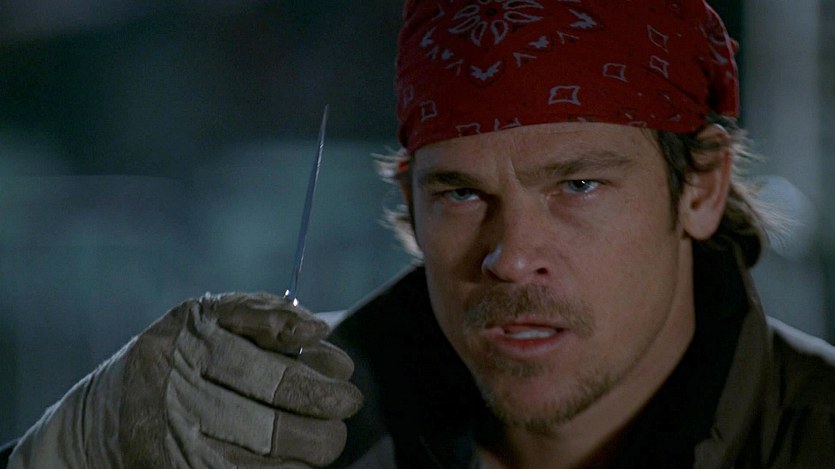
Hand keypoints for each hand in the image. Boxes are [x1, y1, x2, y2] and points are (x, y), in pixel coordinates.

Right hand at [9, 292, 361, 468]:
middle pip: (277, 428)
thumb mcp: (207, 316)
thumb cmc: (174, 356)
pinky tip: (292, 458)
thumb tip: (318, 332)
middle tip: (344, 409)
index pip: (278, 376)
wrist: (105, 419)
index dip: (324, 383)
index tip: (344, 378)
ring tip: (324, 436)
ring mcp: (181, 447)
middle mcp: (181, 397)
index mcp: (193, 345)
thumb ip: (264, 314)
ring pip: (270, 465)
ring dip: (310, 453)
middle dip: (326, 425)